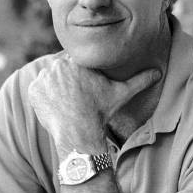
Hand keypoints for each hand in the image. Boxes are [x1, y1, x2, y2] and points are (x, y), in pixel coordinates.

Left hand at [27, 55, 160, 153]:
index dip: (81, 76)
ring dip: (55, 88)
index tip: (84, 88)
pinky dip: (44, 98)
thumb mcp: (122, 93)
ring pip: (50, 79)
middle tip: (75, 98)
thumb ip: (139, 80)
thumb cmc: (101, 111)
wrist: (79, 131)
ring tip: (66, 103)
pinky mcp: (33, 90)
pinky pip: (38, 91)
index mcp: (78, 60)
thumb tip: (158, 72)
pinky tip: (56, 108)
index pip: (77, 62)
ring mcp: (44, 77)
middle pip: (62, 70)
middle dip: (67, 82)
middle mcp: (58, 64)